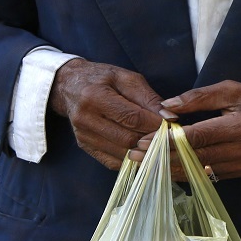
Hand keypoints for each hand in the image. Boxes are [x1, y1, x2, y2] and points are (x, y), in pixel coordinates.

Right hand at [49, 59, 164, 170]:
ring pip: (121, 153)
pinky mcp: (84, 146)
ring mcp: (83, 136)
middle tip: (168, 136)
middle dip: (152, 139)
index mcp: (95, 96)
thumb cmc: (101, 78)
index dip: (155, 124)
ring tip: (158, 144)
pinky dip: (131, 160)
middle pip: (127, 139)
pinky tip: (142, 152)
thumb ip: (148, 97)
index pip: (131, 117)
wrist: (69, 85)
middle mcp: (85, 119)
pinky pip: (113, 161)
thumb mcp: (126, 78)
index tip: (172, 125)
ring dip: (144, 152)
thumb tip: (169, 117)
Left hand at [144, 81, 240, 180]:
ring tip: (141, 164)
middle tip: (133, 155)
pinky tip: (162, 167)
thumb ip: (198, 97)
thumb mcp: (231, 89)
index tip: (145, 139)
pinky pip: (204, 176)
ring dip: (167, 168)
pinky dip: (182, 172)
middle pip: (194, 158)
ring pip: (197, 171)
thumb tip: (166, 105)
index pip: (198, 137)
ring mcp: (240, 166)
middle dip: (161, 157)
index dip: (170, 140)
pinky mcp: (237, 174)